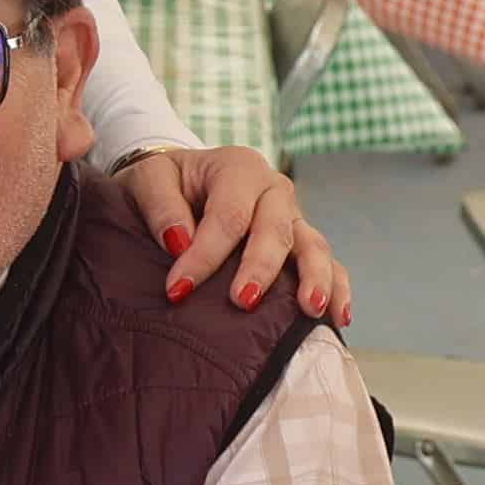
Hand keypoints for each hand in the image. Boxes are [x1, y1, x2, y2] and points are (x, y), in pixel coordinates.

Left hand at [119, 144, 347, 325]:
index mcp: (237, 167)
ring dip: (314, 278)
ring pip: (312, 245)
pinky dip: (336, 288)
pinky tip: (338, 317)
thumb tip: (179, 242)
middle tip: (243, 301)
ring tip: (311, 310)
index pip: (228, 214)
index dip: (205, 255)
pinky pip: (328, 263)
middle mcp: (272, 189)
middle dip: (261, 268)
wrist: (177, 182)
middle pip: (275, 229)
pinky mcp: (300, 241)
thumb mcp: (145, 180)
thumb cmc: (162, 183)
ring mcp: (292, 215)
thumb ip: (160, 206)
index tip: (177, 290)